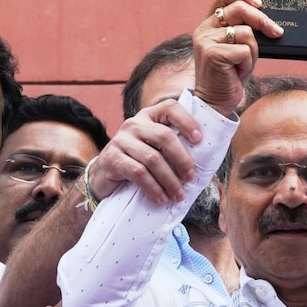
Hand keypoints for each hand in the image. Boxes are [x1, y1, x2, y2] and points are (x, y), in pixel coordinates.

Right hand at [87, 99, 201, 203]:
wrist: (103, 176)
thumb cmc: (137, 161)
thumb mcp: (153, 148)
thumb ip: (171, 146)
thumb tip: (203, 160)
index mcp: (149, 116)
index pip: (170, 108)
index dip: (187, 121)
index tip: (199, 140)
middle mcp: (134, 123)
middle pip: (164, 136)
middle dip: (182, 159)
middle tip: (190, 178)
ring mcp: (121, 139)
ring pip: (153, 158)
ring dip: (169, 180)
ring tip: (178, 195)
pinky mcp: (112, 158)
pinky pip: (138, 173)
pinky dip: (153, 187)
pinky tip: (161, 198)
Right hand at [193, 0, 282, 115]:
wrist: (216, 102)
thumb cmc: (229, 76)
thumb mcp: (236, 48)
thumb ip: (242, 30)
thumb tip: (266, 19)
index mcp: (208, 25)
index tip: (259, 3)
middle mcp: (203, 30)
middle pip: (239, 9)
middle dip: (262, 20)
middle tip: (276, 32)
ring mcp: (206, 41)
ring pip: (246, 33)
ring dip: (252, 51)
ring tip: (242, 65)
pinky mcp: (213, 54)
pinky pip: (245, 50)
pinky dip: (248, 63)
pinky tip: (238, 73)